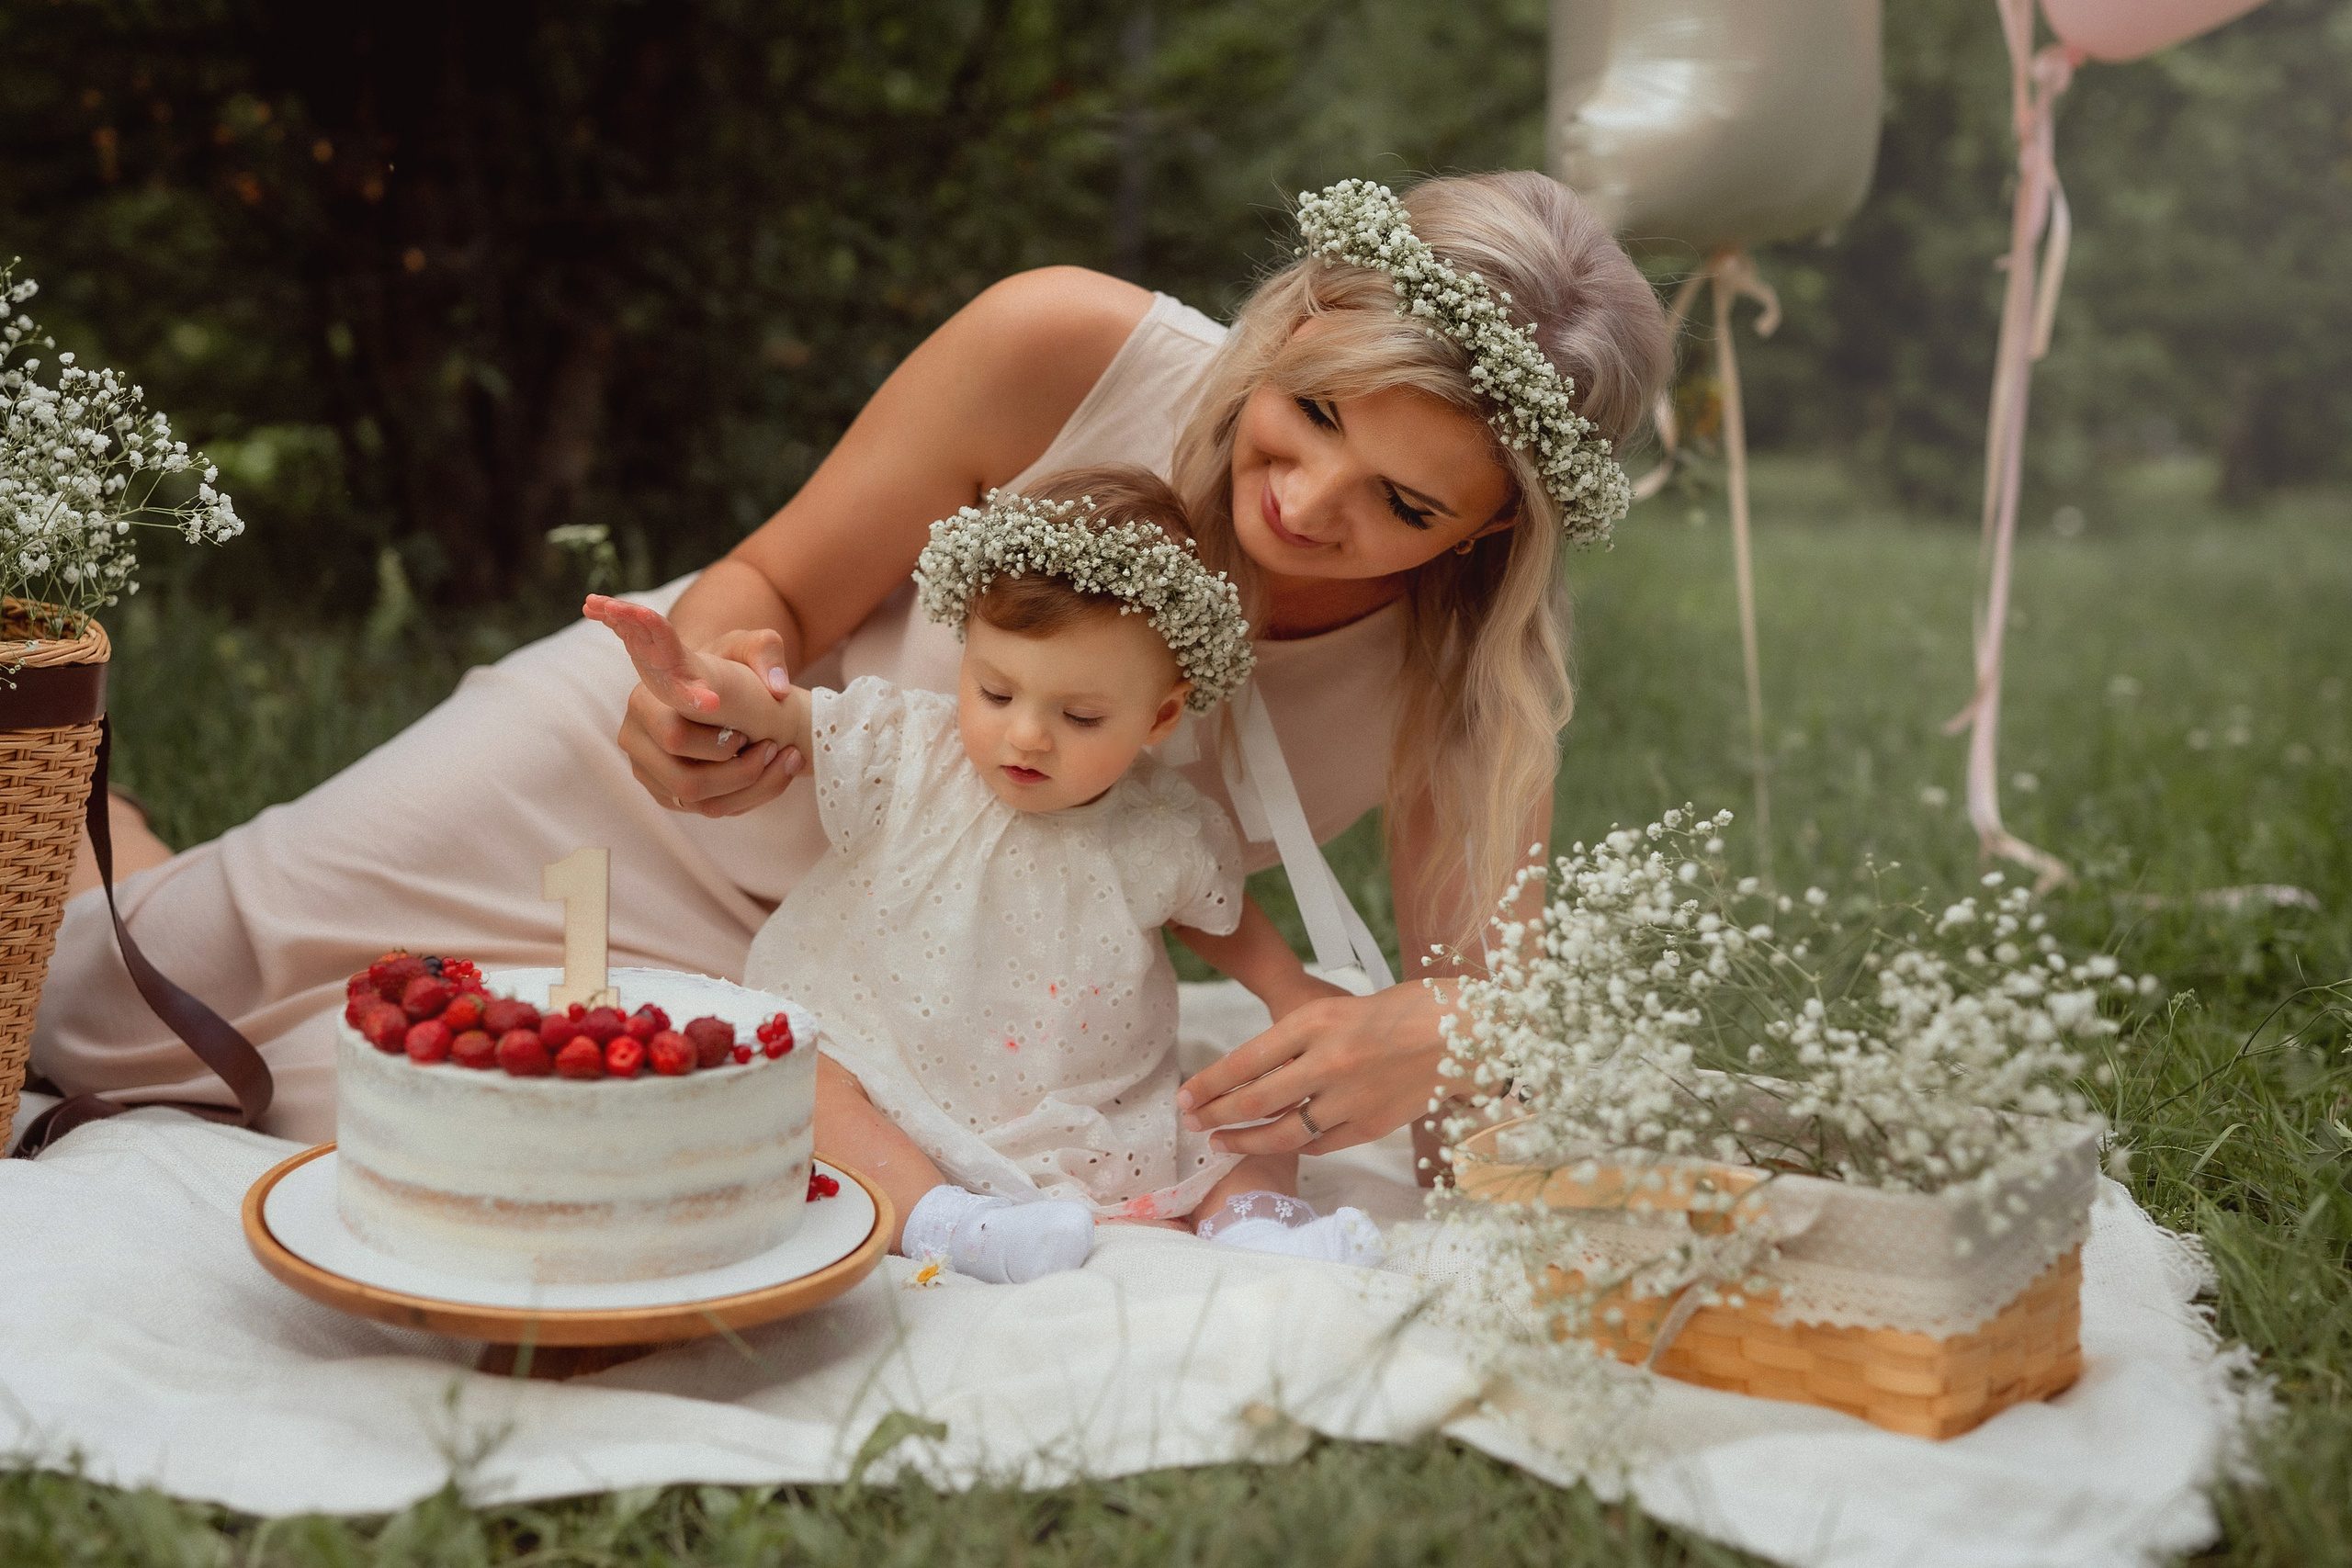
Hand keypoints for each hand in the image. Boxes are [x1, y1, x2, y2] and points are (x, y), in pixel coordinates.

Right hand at [593, 595, 806, 816]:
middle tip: (773, 745)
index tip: (749, 735)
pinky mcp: (666, 794)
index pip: (674, 734)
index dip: (712, 741)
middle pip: (689, 780)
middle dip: (741, 769)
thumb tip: (777, 687)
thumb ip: (765, 650)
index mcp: (645, 700)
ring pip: (701, 802)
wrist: (724, 691)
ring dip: (750, 785)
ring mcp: (648, 772)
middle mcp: (636, 740)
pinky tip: (770, 771)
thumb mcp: (749, 647)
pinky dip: (747, 796)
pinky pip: (710, 809)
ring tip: (778, 755)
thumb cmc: (731, 666)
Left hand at [1176, 982, 1447, 1156]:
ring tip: (1220, 1144)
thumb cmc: (1403, 1009)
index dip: (1208, 1084)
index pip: (1245, 1060)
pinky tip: (1276, 1145)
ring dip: (1246, 1141)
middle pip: (1256, 1099)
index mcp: (1317, 1022)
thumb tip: (1256, 1073)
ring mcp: (1351, 1097)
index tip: (1185, 1097)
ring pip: (1284, 1131)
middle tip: (1191, 1122)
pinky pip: (1320, 1143)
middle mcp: (1329, 1061)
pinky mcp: (1372, 1124)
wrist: (1465, 1030)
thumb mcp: (1338, 1008)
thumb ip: (1299, 1039)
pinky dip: (1294, 1145)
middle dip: (1216, 1115)